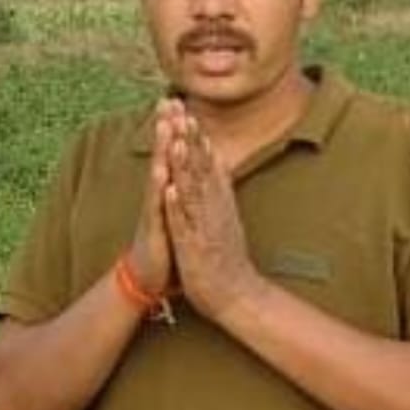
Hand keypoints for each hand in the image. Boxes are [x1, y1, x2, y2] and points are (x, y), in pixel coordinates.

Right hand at [125, 98, 184, 294]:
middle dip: (166, 128)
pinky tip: (161, 173)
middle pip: (164, 156)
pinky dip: (159, 190)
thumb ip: (182, 193)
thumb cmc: (166, 246)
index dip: (178, 129)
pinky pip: (157, 207)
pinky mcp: (154, 229)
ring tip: (164, 126)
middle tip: (169, 100)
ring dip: (161, 151)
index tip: (182, 102)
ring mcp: (156, 211)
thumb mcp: (177, 215)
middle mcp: (160, 196)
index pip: (174, 154)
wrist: (148, 278)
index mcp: (169, 191)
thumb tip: (190, 173)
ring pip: (159, 175)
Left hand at [162, 111, 264, 324]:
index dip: (198, 140)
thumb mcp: (228, 219)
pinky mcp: (195, 249)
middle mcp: (214, 212)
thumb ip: (223, 191)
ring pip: (193, 193)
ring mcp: (205, 229)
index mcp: (220, 205)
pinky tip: (170, 190)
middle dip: (190, 142)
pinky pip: (185, 226)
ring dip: (184, 167)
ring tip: (175, 140)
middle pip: (202, 172)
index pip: (209, 166)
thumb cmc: (229, 261)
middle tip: (182, 112)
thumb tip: (221, 164)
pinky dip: (177, 208)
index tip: (189, 113)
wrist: (239, 297)